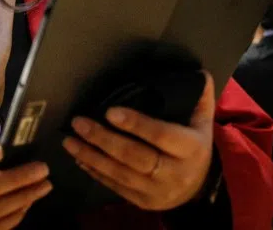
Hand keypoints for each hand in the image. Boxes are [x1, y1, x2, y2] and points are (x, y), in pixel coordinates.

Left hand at [62, 72, 214, 211]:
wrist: (198, 188)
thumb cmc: (194, 144)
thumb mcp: (202, 120)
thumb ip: (199, 96)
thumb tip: (198, 71)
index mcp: (191, 148)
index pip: (162, 135)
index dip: (136, 124)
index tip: (110, 112)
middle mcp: (175, 173)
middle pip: (135, 156)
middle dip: (104, 139)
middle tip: (79, 123)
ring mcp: (157, 192)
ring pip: (120, 174)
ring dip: (92, 156)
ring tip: (69, 141)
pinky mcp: (142, 202)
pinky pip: (115, 187)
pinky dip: (95, 172)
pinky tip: (79, 157)